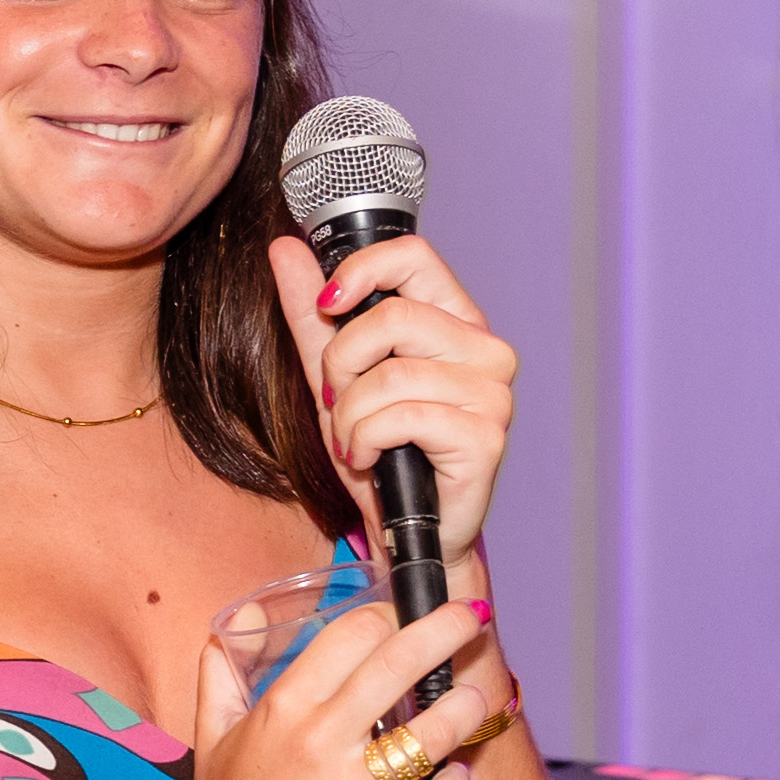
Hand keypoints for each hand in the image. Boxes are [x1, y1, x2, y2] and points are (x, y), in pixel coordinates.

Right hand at [181, 595, 490, 779]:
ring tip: (474, 697)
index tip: (404, 613)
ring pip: (433, 732)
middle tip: (471, 616)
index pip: (353, 633)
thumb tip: (247, 610)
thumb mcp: (214, 733)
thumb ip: (224, 668)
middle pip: (400, 662)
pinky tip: (458, 775)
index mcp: (283, 708)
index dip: (389, 613)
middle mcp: (319, 742)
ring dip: (466, 706)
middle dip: (447, 628)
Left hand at [269, 232, 515, 574]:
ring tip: (354, 441)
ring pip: (390, 375)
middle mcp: (485, 348)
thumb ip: (312, 316)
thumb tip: (286, 248)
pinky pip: (402, 418)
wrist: (404, 531)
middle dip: (342, 363)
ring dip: (349, 415)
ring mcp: (492, 393)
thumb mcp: (334, 377)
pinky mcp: (485, 437)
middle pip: (393, 317)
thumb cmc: (380, 452)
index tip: (328, 303)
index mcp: (455, 320)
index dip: (362, 269)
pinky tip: (371, 458)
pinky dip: (368, 440)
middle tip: (337, 401)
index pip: (414, 256)